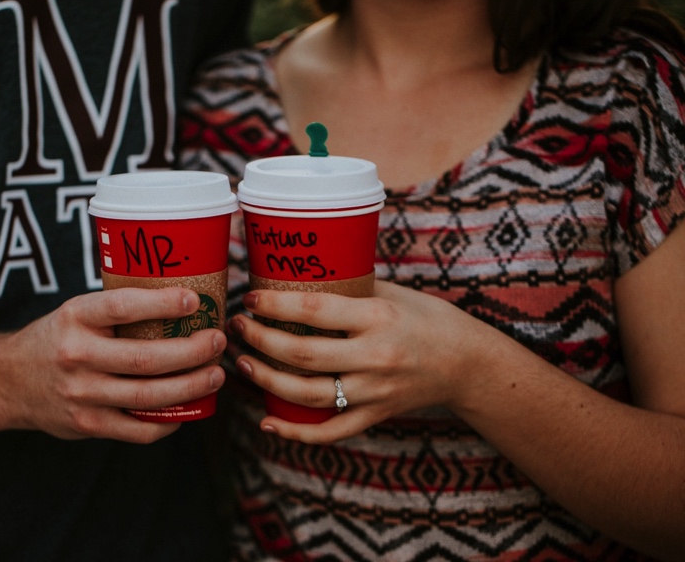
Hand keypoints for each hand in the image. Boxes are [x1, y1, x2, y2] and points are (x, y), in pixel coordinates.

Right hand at [3, 287, 226, 443]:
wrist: (8, 381)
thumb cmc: (57, 339)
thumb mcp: (76, 313)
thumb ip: (116, 312)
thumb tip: (183, 302)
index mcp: (75, 317)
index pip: (122, 307)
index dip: (162, 304)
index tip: (194, 301)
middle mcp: (76, 355)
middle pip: (146, 358)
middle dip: (192, 351)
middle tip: (217, 341)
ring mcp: (81, 393)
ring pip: (149, 395)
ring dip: (191, 386)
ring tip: (214, 375)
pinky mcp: (87, 424)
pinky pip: (139, 429)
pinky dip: (170, 421)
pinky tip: (187, 410)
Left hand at [230, 280, 487, 443]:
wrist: (469, 364)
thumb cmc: (427, 318)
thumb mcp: (393, 292)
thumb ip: (350, 287)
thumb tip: (299, 272)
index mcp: (378, 317)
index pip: (315, 310)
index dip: (275, 305)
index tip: (251, 298)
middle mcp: (375, 356)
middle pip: (303, 354)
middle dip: (260, 340)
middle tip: (237, 327)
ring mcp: (374, 391)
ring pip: (308, 394)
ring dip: (267, 381)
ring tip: (242, 363)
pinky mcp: (375, 415)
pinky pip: (330, 431)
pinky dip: (296, 433)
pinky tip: (267, 423)